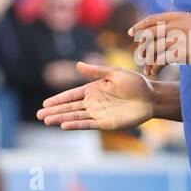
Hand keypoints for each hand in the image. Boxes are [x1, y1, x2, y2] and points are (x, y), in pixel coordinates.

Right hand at [37, 62, 154, 130]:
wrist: (150, 97)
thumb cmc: (135, 83)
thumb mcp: (115, 73)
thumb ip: (96, 71)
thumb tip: (78, 65)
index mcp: (93, 89)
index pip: (71, 95)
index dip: (58, 99)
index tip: (45, 103)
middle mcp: (93, 102)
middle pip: (69, 107)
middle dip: (54, 111)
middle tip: (40, 114)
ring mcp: (98, 113)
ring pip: (75, 116)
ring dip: (61, 118)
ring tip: (47, 121)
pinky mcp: (105, 123)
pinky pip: (87, 124)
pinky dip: (76, 125)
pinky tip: (64, 125)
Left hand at [127, 11, 190, 74]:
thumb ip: (183, 23)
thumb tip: (173, 27)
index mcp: (178, 17)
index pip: (152, 19)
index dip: (140, 26)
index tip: (132, 33)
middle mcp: (175, 26)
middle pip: (150, 35)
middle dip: (141, 46)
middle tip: (139, 56)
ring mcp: (177, 39)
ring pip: (153, 49)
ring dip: (147, 60)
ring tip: (147, 69)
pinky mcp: (181, 53)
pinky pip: (161, 60)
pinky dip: (155, 67)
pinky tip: (154, 72)